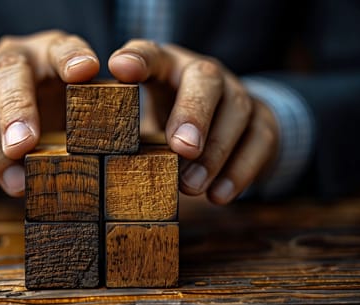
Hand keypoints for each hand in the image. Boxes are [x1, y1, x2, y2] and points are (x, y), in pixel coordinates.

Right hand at [0, 30, 99, 195]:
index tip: (84, 71)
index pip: (63, 48)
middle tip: (23, 146)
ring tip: (15, 183)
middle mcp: (11, 57)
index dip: (72, 58)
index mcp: (50, 53)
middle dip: (15, 110)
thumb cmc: (50, 108)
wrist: (0, 103)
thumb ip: (87, 122)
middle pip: (9, 71)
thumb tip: (92, 162)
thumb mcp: (74, 107)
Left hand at [109, 40, 278, 204]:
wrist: (226, 121)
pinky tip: (218, 196)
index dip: (138, 59)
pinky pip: (260, 141)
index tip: (119, 68)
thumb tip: (96, 161)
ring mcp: (238, 94)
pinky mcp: (262, 121)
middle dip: (193, 112)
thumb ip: (123, 129)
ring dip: (215, 153)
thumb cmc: (169, 118)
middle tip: (181, 148)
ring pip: (237, 111)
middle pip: (205, 79)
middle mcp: (205, 73)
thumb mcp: (143, 117)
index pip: (151, 53)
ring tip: (191, 187)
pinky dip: (240, 171)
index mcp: (168, 65)